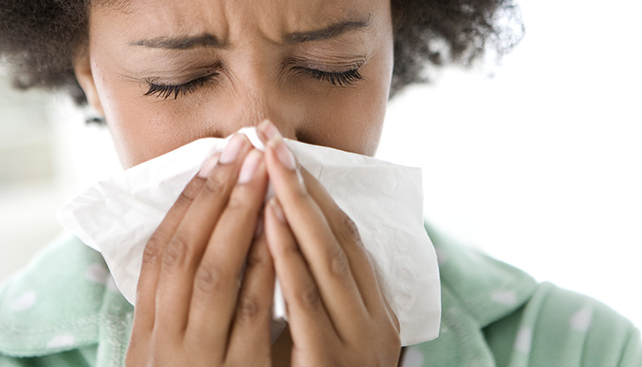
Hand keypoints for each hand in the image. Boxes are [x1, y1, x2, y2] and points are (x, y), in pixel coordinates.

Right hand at [125, 134, 274, 366]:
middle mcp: (166, 342)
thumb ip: (176, 311)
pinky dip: (264, 264)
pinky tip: (279, 229)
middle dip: (214, 195)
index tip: (211, 158)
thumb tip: (195, 244)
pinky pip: (253, 310)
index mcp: (147, 334)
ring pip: (215, 274)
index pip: (158, 254)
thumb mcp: (169, 355)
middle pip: (185, 253)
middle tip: (241, 146)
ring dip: (239, 215)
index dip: (185, 202)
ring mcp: (201, 357)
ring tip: (262, 170)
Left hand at [258, 120, 401, 365]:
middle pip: (338, 235)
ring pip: (327, 258)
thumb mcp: (327, 333)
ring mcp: (357, 338)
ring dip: (296, 205)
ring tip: (268, 160)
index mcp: (374, 305)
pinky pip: (307, 301)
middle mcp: (374, 316)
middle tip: (269, 134)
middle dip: (300, 182)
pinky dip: (288, 255)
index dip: (312, 189)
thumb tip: (280, 239)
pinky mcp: (331, 360)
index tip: (279, 150)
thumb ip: (315, 291)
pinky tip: (269, 219)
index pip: (344, 234)